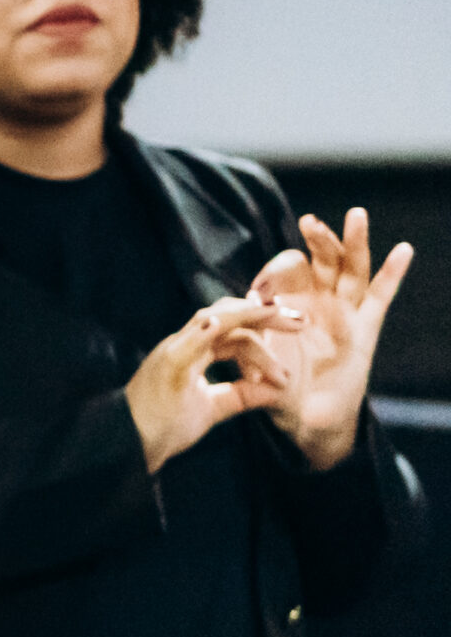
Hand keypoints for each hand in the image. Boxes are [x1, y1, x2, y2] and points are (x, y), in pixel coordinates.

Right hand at [124, 297, 295, 473]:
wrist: (130, 445)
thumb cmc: (164, 427)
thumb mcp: (212, 408)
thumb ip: (240, 395)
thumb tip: (277, 391)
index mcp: (189, 352)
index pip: (230, 330)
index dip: (261, 328)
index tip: (292, 327)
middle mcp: (181, 345)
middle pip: (227, 317)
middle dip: (265, 315)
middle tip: (300, 321)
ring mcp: (173, 352)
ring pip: (214, 321)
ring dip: (252, 319)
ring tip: (285, 323)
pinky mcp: (168, 366)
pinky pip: (189, 342)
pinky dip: (206, 330)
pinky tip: (224, 322)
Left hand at [243, 208, 414, 470]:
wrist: (302, 420)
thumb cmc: (273, 385)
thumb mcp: (251, 355)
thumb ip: (243, 332)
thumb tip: (233, 310)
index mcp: (287, 302)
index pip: (284, 272)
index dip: (273, 276)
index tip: (258, 296)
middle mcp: (317, 302)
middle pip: (321, 261)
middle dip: (317, 240)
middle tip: (310, 221)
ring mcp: (344, 313)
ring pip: (351, 270)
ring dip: (353, 243)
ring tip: (356, 216)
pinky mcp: (366, 331)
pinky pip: (381, 298)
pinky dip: (393, 273)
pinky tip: (403, 250)